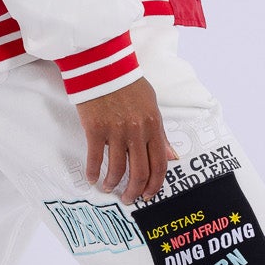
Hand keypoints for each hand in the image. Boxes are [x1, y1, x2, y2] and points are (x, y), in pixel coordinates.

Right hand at [76, 75, 177, 204]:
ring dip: (112, 183)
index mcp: (154, 126)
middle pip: (139, 172)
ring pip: (117, 169)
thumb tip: (172, 156)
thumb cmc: (128, 84)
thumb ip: (161, 133)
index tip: (149, 194)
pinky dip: (94, 172)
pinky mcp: (95, 129)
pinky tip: (92, 178)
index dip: (155, 184)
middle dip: (134, 191)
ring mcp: (116, 131)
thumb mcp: (152, 106)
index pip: (160, 163)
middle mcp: (137, 131)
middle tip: (128, 198)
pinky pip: (95, 158)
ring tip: (108, 188)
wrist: (103, 66)